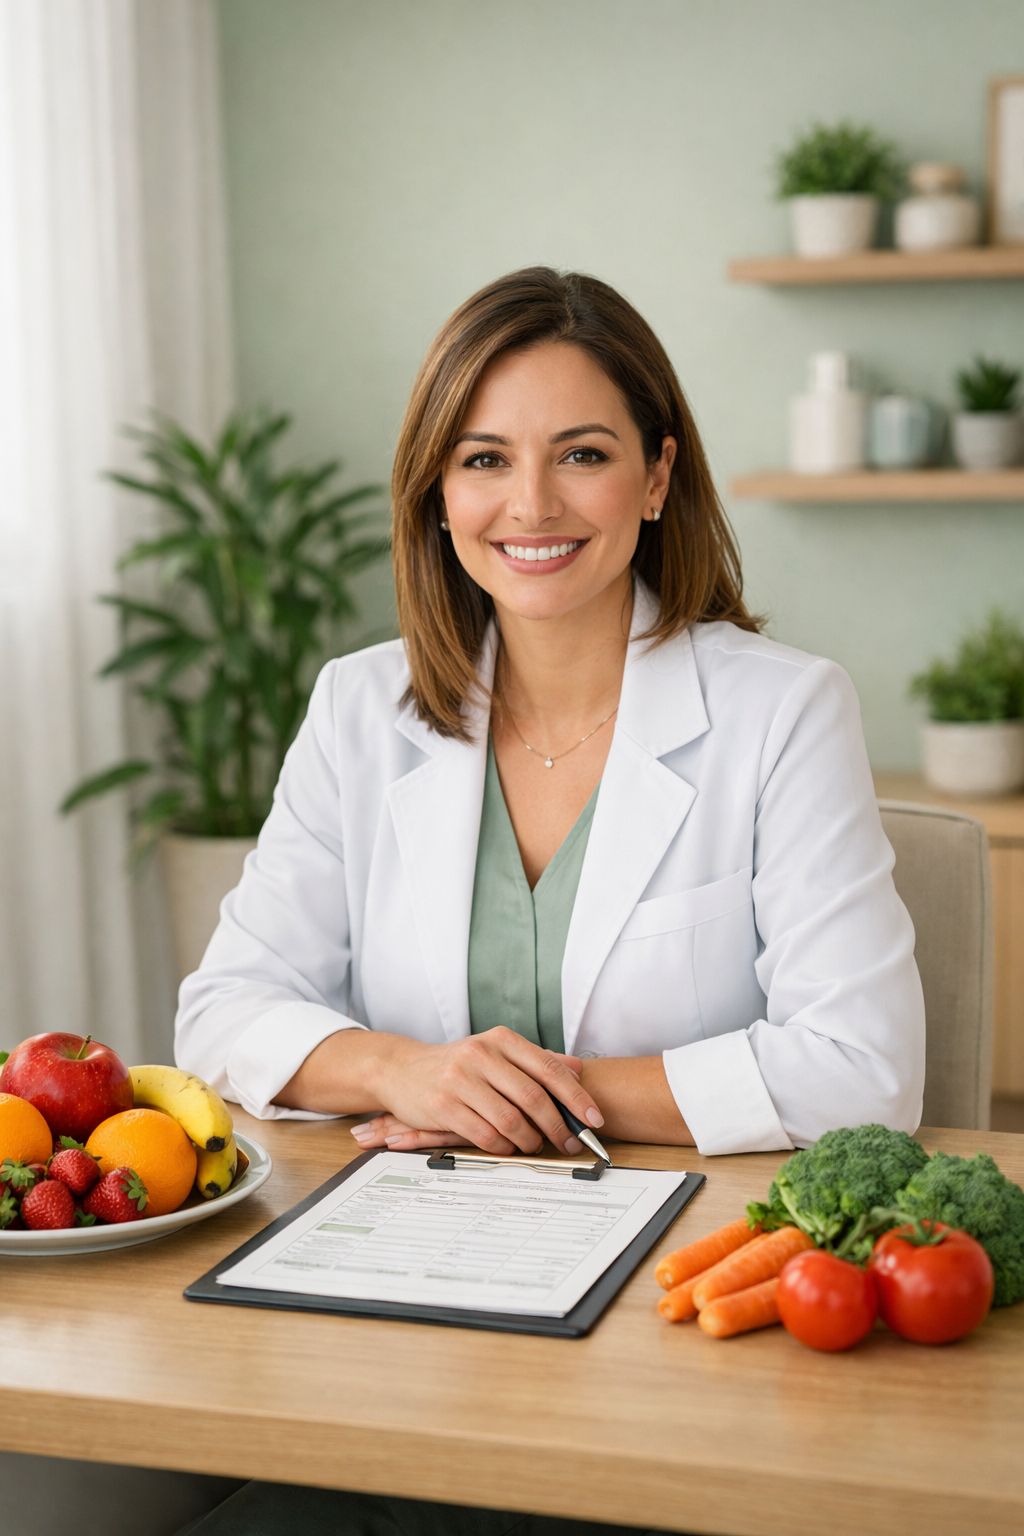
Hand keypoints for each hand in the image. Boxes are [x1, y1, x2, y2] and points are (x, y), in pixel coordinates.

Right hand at [348, 1030, 600, 1155]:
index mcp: (500, 1040)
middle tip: (569, 1143)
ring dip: (530, 1140)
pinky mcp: (442, 1106)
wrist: (400, 1069)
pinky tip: (508, 1147)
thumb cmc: (456, 1064)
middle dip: (557, 1126)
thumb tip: (578, 1070)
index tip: (594, 1119)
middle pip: (533, 1097)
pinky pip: (485, 1135)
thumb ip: (535, 1060)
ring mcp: (459, 1079)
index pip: (548, 1069)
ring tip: (536, 1146)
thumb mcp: (495, 1052)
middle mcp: (481, 1054)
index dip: (576, 1097)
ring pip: (510, 1120)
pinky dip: (503, 1147)